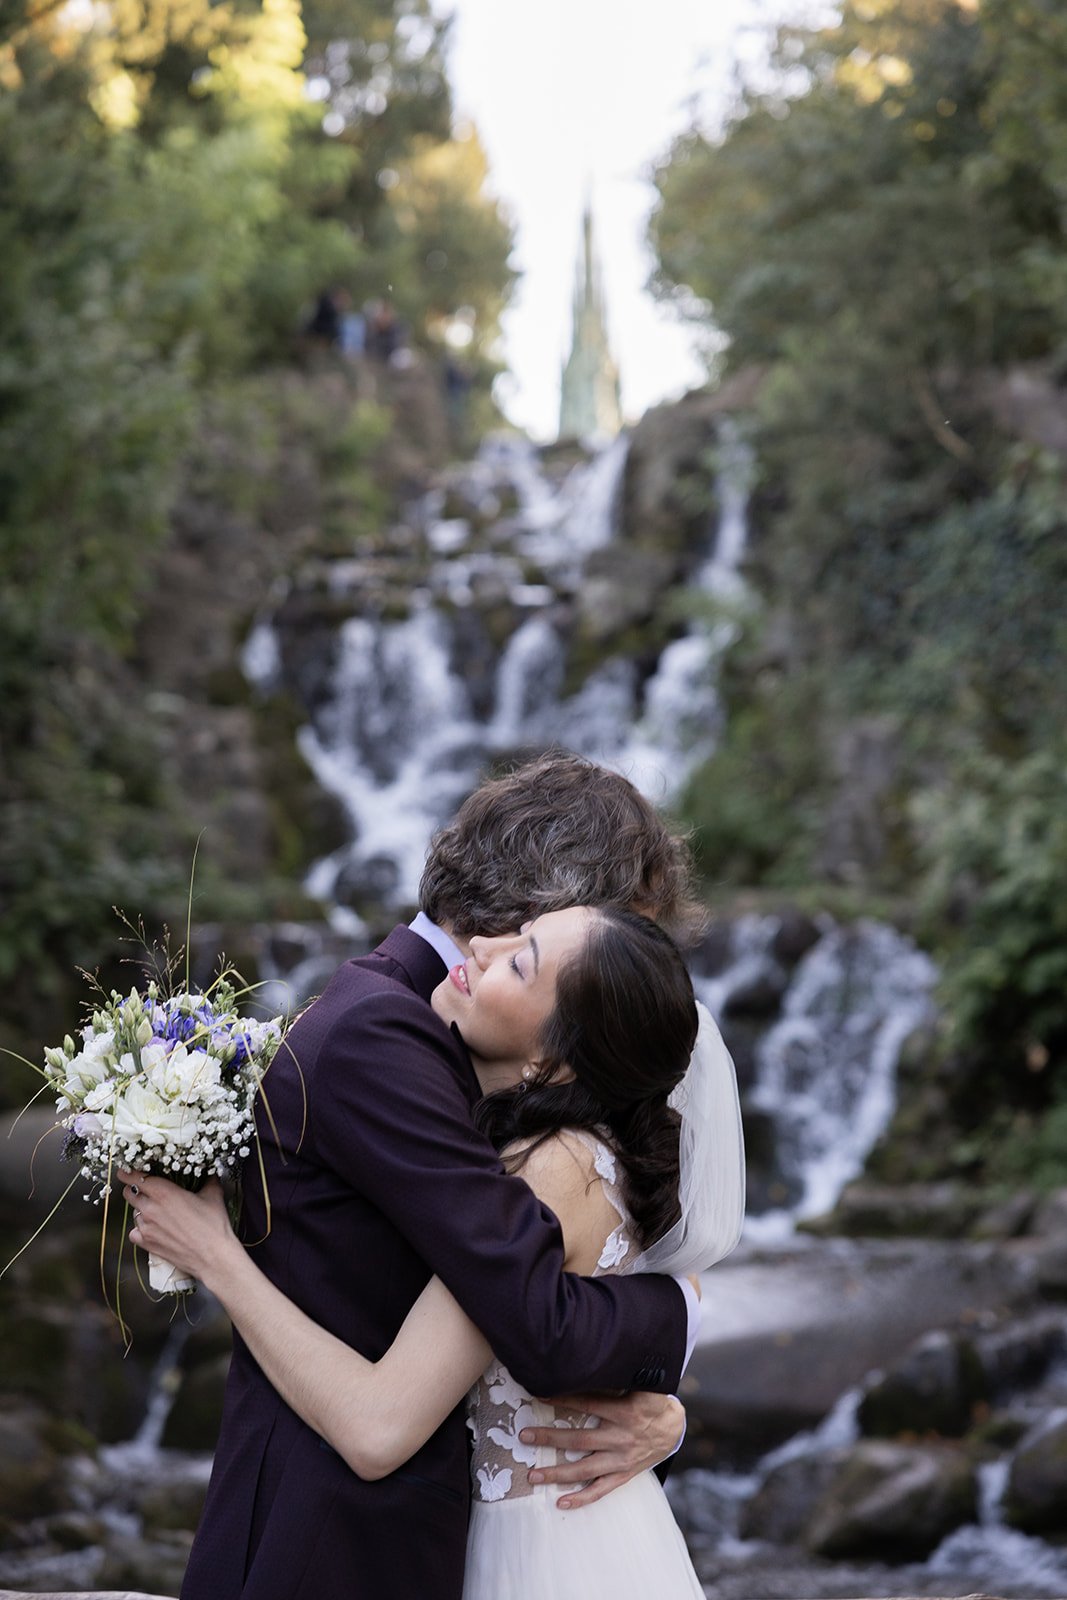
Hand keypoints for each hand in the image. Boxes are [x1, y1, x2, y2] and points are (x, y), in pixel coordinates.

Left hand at [117, 1170, 236, 1282]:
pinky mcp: (147, 1244)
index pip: (135, 1177)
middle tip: (142, 1188)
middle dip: (133, 1189)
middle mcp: (151, 1208)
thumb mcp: (213, 1195)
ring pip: (134, 1212)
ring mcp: (146, 1227)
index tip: (125, 1170)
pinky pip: (134, 1232)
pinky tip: (151, 1228)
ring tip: (156, 1211)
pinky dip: (140, 1229)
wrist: (213, 1256)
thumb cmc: (213, 1225)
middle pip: (129, 1193)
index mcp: (164, 1192)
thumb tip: (209, 1171)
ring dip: (141, 1209)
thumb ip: (207, 1180)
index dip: (127, 1172)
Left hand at [519, 1391, 684, 1509]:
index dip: (563, 1399)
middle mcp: (621, 1438)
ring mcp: (621, 1460)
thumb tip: (592, 1359)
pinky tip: (561, 1502)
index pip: (588, 1404)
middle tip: (524, 1436)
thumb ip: (618, 1375)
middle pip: (580, 1440)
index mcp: (624, 1411)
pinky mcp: (624, 1475)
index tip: (538, 1395)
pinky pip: (601, 1490)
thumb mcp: (639, 1385)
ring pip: (585, 1469)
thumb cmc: (649, 1401)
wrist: (673, 1428)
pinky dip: (581, 1498)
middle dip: (550, 1438)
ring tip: (533, 1476)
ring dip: (557, 1473)